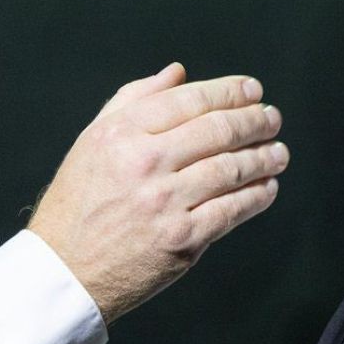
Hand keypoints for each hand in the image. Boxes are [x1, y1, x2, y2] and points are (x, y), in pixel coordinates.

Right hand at [27, 63, 286, 322]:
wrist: (64, 270)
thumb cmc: (77, 204)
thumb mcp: (93, 140)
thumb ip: (134, 100)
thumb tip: (177, 74)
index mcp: (121, 133)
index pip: (189, 100)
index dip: (229, 91)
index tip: (252, 90)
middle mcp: (144, 162)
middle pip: (218, 130)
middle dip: (255, 120)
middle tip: (272, 118)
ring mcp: (165, 202)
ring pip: (232, 168)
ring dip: (264, 157)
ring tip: (278, 152)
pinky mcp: (182, 238)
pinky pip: (232, 210)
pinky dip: (257, 196)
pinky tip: (267, 187)